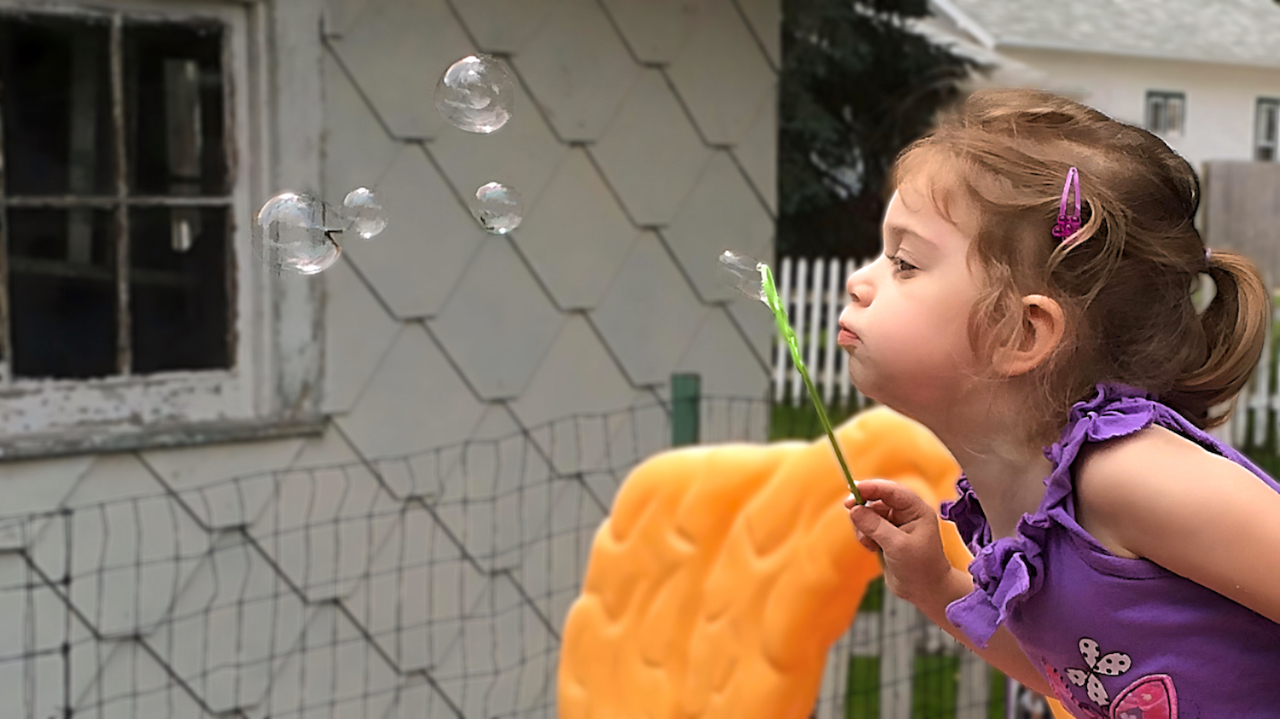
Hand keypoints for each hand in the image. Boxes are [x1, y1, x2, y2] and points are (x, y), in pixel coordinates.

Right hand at [843, 479, 953, 605]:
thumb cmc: (920, 568)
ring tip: (868, 542)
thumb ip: (875, 526)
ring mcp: (896, 524)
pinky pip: (868, 526)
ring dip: (863, 525)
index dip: (871, 487)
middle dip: (863, 506)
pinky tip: (871, 548)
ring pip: (869, 513)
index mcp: (916, 510)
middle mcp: (906, 513)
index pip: (891, 491)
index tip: (852, 489)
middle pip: (877, 499)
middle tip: (848, 508)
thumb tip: (854, 510)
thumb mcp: (897, 546)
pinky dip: (864, 535)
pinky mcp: (886, 536)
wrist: (926, 590)